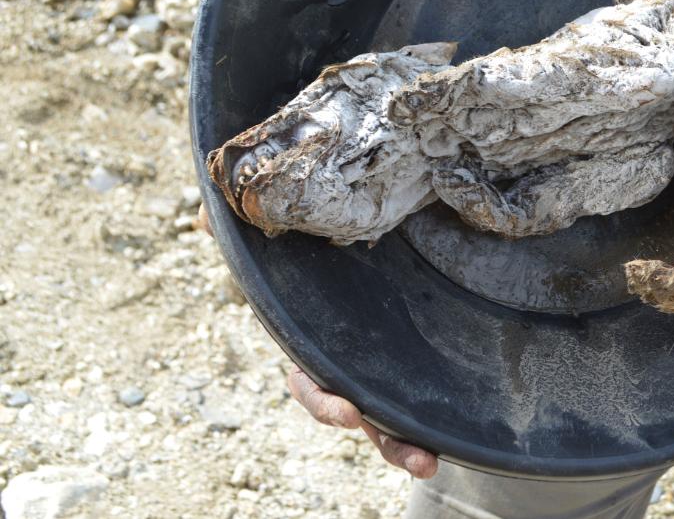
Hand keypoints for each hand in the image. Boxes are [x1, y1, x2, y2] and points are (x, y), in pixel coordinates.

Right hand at [195, 204, 438, 478]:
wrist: (357, 245)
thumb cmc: (307, 248)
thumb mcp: (280, 239)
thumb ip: (247, 232)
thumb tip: (207, 219)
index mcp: (311, 348)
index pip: (310, 386)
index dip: (324, 402)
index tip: (348, 413)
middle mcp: (344, 370)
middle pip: (360, 416)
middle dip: (385, 439)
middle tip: (416, 458)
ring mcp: (378, 373)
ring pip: (390, 421)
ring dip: (408, 446)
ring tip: (431, 463)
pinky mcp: (411, 365)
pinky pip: (420, 397)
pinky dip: (434, 419)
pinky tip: (458, 436)